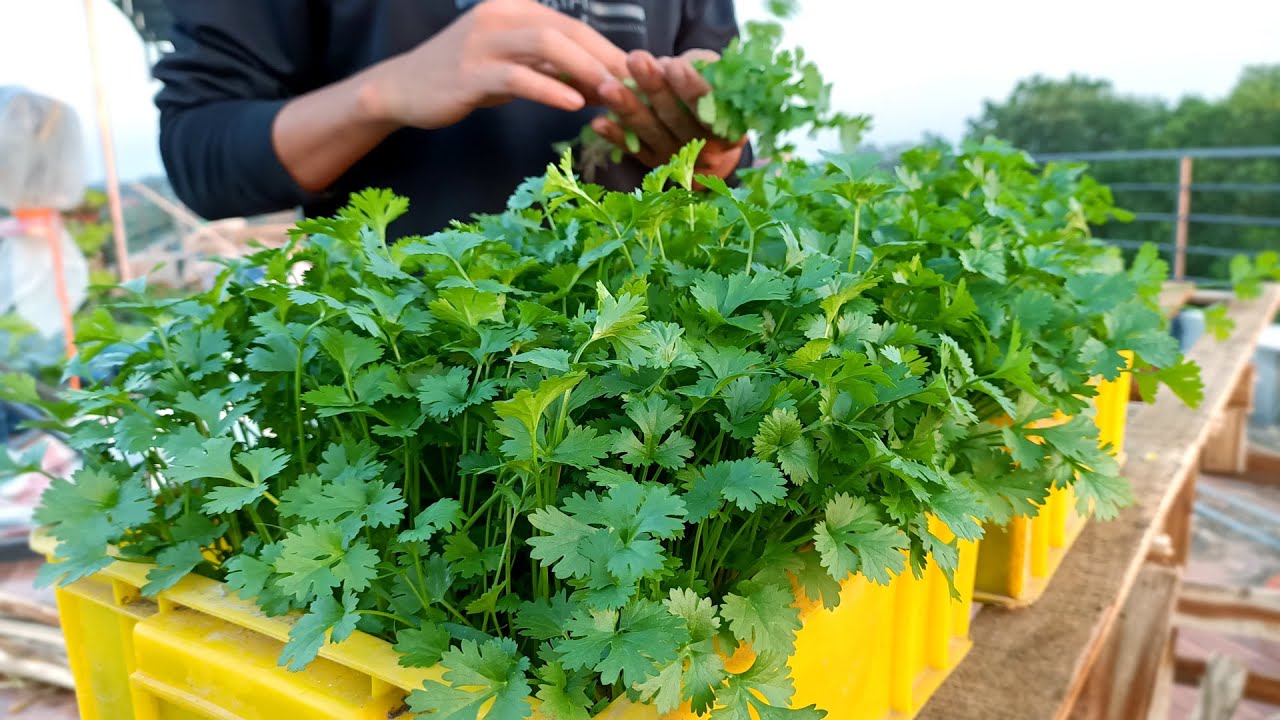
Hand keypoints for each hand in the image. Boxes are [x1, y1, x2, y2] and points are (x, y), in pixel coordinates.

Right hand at [359, 0, 628, 129]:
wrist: (404, 90)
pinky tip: (574, 104)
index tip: (637, 77)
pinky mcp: (470, 72)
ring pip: (547, 44)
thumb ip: (553, 70)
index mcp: (515, 9)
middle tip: (636, 87)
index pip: (573, 25)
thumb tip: (602, 86)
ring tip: (613, 94)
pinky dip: (550, 88)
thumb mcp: (514, 69)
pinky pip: (518, 77)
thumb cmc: (464, 79)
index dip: (608, 50)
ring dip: (586, 69)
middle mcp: (500, 17)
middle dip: (606, 58)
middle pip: (567, 29)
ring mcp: (483, 42)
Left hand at [593, 49, 745, 177]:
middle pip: (675, 118)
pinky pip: (633, 150)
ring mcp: (678, 161)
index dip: (691, 88)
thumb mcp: (720, 85)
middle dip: (654, 87)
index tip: (674, 65)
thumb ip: (704, 71)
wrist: (714, 149)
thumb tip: (675, 63)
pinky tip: (598, 122)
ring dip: (628, 109)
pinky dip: (615, 136)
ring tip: (608, 87)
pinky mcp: (655, 166)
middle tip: (635, 60)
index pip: (709, 107)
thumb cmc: (714, 103)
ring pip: (651, 133)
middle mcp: (705, 150)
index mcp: (729, 129)